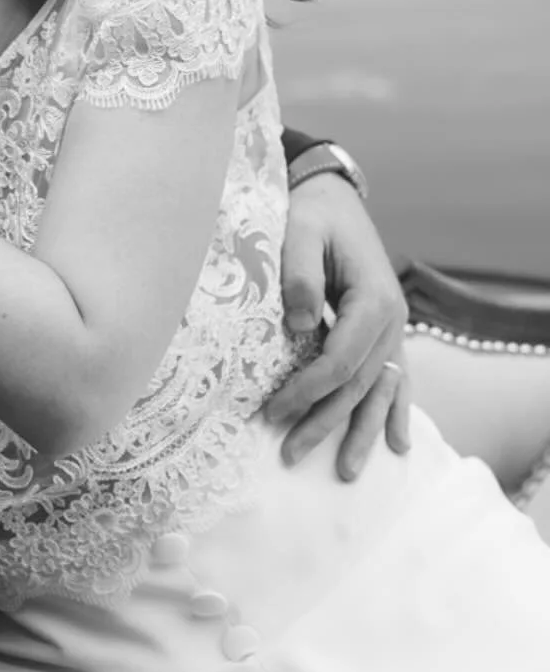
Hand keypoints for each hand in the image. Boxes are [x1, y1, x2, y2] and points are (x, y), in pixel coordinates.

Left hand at [264, 173, 411, 477]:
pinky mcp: (386, 333)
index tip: (272, 411)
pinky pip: (396, 380)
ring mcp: (394, 330)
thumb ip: (298, 275)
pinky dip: (397, 412)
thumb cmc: (311, 215)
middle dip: (324, 422)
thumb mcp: (299, 233)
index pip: (339, 361)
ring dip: (362, 432)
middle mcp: (392, 321)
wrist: (333, 198)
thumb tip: (297, 326)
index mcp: (374, 300)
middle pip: (358, 386)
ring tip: (345, 473)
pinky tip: (399, 445)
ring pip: (381, 391)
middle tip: (289, 454)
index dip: (306, 391)